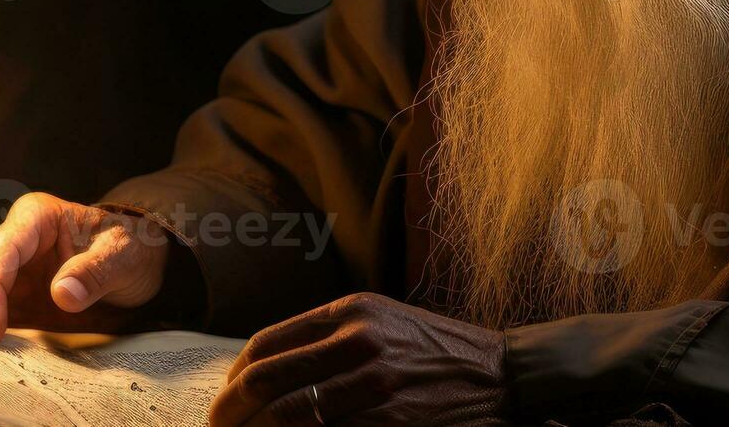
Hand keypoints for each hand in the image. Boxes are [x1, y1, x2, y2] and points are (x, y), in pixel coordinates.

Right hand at [0, 192, 170, 342]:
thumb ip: (94, 271)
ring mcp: (19, 263)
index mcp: (39, 216)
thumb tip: (61, 294)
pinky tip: (4, 348)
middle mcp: (21, 236)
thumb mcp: (123, 256)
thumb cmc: (132, 246)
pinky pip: (1, 306)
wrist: (142, 260)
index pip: (4, 248)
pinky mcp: (23, 288)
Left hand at [210, 292, 504, 425]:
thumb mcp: (380, 324)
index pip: (267, 343)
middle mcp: (357, 340)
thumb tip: (266, 371)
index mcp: (349, 311)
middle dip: (231, 411)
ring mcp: (375, 382)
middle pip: (267, 379)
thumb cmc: (435, 352)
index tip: (225, 400)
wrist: (503, 375)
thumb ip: (327, 340)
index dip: (235, 377)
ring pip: (290, 415)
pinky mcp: (391, 420)